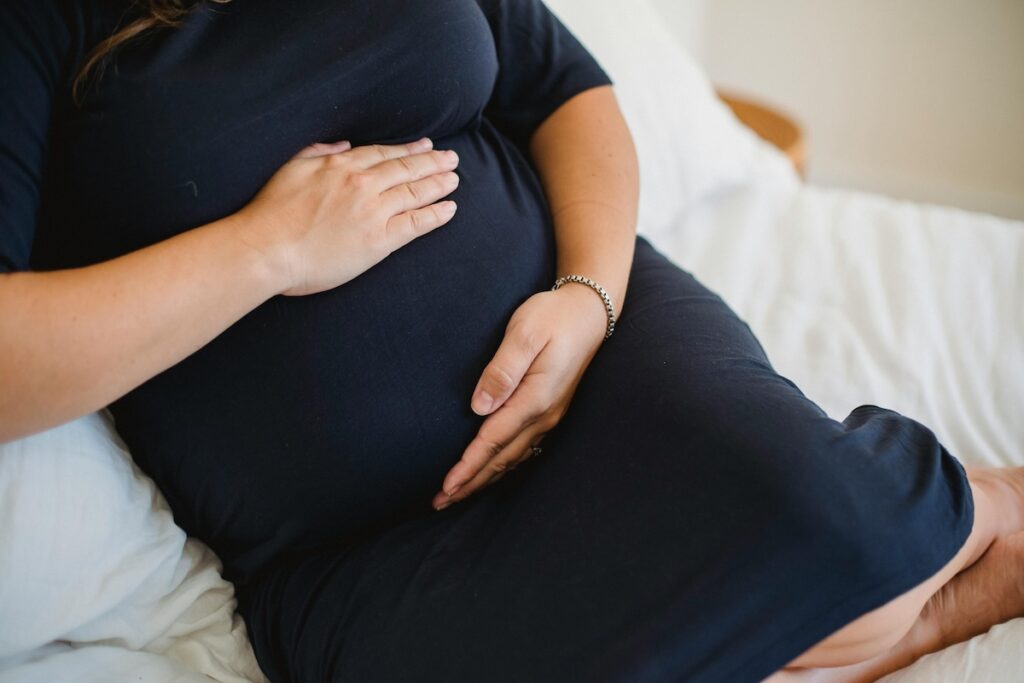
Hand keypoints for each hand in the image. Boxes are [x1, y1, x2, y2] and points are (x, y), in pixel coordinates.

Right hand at [234, 137, 460, 295]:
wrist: (266, 248)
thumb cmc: (271, 213)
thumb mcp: (291, 168)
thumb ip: (318, 153)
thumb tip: (343, 146)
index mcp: (341, 166)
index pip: (384, 154)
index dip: (408, 150)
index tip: (425, 145)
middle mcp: (362, 185)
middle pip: (406, 169)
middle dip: (432, 162)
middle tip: (451, 158)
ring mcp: (373, 212)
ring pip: (415, 193)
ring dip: (438, 184)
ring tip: (454, 180)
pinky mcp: (378, 241)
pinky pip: (415, 224)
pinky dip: (435, 215)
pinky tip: (449, 209)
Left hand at [432, 284, 608, 509]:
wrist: (588, 313)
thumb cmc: (552, 317)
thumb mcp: (524, 334)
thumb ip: (502, 370)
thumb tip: (478, 407)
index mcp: (535, 399)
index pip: (493, 441)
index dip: (468, 467)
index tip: (446, 487)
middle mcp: (544, 415)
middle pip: (501, 459)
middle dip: (470, 483)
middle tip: (440, 502)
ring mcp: (548, 416)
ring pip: (512, 458)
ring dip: (484, 478)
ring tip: (457, 494)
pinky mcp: (548, 411)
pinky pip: (521, 449)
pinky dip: (501, 466)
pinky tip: (489, 472)